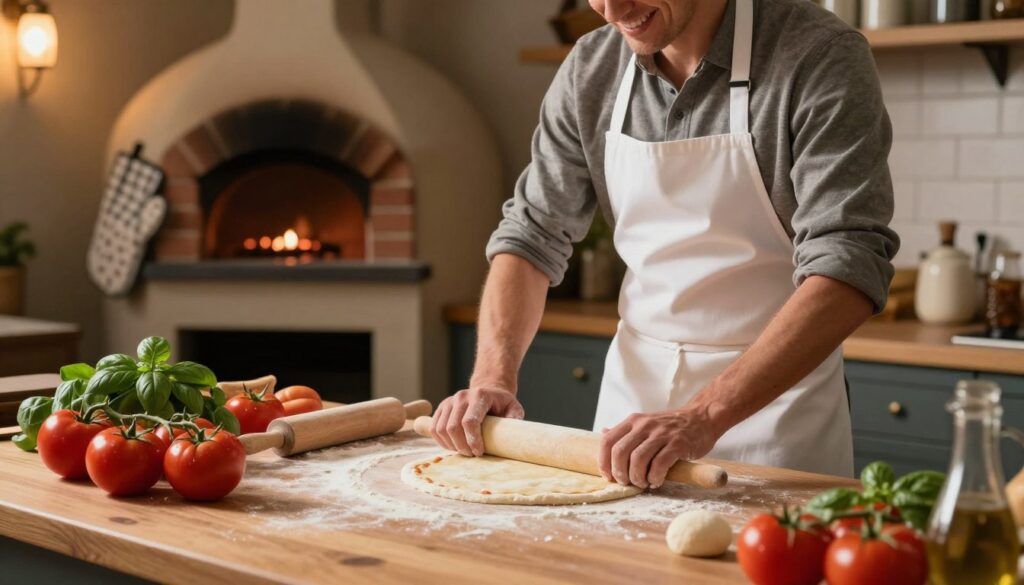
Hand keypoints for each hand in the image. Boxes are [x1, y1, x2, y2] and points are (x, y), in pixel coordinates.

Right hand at [431, 386, 524, 455]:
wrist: (487, 391)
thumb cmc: (501, 403)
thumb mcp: (514, 407)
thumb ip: (514, 418)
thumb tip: (513, 434)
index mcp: (480, 395)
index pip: (469, 421)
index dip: (472, 440)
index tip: (479, 452)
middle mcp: (462, 396)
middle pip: (453, 427)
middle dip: (462, 446)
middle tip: (472, 455)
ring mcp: (449, 401)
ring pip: (441, 429)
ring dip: (451, 445)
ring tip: (464, 451)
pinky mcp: (442, 408)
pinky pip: (434, 428)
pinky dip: (442, 441)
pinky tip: (453, 446)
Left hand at [598, 407, 718, 488]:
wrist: (701, 417)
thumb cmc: (670, 426)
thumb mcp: (645, 423)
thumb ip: (626, 431)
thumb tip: (603, 433)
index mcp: (633, 421)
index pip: (607, 441)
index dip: (604, 462)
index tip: (609, 476)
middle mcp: (644, 425)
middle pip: (620, 453)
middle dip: (620, 473)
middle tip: (627, 482)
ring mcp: (661, 434)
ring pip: (637, 460)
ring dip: (637, 478)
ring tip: (643, 483)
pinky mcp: (678, 444)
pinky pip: (659, 465)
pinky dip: (655, 477)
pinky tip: (657, 481)